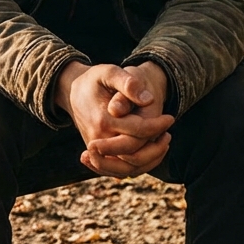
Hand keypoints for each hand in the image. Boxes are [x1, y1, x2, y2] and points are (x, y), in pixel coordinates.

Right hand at [55, 61, 173, 177]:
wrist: (73, 93)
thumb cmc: (94, 80)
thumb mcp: (108, 72)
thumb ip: (126, 82)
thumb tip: (147, 99)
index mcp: (102, 120)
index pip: (137, 131)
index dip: (157, 126)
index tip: (170, 118)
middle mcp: (97, 140)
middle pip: (133, 156)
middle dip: (156, 147)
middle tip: (168, 133)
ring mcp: (96, 151)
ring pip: (128, 169)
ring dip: (150, 160)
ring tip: (162, 143)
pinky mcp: (98, 157)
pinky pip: (121, 171)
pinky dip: (139, 166)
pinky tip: (151, 153)